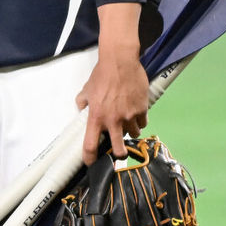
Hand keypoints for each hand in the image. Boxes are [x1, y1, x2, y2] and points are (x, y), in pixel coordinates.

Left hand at [76, 5, 147, 163]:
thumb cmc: (101, 75)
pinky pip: (143, 122)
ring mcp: (130, 116)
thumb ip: (83, 103)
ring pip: (133, 134)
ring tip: (127, 124)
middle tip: (119, 152)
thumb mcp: (87, 90)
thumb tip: (82, 111)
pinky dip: (140, 121)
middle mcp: (113, 120)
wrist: (120, 62)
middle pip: (119, 150)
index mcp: (96, 118)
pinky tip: (136, 114)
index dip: (90, 158)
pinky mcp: (142, 109)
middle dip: (119, 154)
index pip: (91, 145)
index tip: (91, 164)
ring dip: (130, 132)